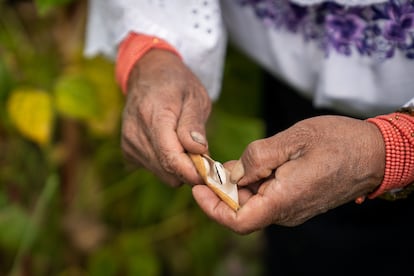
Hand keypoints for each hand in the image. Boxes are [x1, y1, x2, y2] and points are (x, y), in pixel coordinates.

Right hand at [121, 49, 210, 186]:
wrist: (148, 74)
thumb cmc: (176, 84)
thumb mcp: (194, 96)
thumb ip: (194, 124)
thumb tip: (199, 150)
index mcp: (154, 116)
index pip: (171, 157)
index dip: (193, 172)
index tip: (211, 174)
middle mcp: (136, 133)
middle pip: (167, 170)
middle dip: (189, 169)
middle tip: (203, 155)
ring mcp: (129, 144)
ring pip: (162, 173)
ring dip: (178, 167)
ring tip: (187, 145)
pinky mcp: (127, 151)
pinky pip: (154, 170)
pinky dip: (166, 164)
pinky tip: (171, 145)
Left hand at [192, 115, 384, 232]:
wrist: (374, 153)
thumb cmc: (338, 142)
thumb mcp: (292, 139)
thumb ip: (257, 157)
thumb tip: (231, 173)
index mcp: (284, 199)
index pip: (238, 222)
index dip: (212, 208)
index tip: (197, 187)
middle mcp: (286, 212)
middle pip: (241, 211)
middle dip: (221, 191)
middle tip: (211, 166)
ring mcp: (292, 208)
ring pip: (253, 203)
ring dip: (237, 186)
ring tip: (232, 162)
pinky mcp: (296, 201)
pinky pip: (266, 198)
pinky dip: (252, 184)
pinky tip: (252, 165)